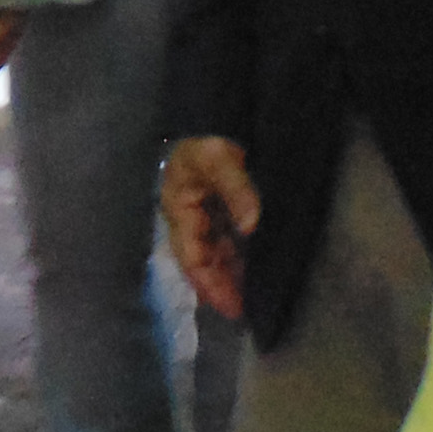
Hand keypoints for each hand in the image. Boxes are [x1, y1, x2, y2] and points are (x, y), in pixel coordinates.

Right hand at [160, 136, 259, 319]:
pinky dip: (237, 261)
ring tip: (252, 299)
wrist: (212, 120)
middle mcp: (188, 221)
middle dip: (220, 288)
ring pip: (214, 257)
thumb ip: (236, 189)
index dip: (208, 283)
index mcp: (179, 210)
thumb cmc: (206, 142)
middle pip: (202, 262)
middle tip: (244, 311)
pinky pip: (225, 245)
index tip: (230, 306)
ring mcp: (202, 219)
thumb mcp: (218, 159)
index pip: (191, 256)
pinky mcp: (218, 216)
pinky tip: (253, 272)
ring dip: (230, 277)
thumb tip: (252, 224)